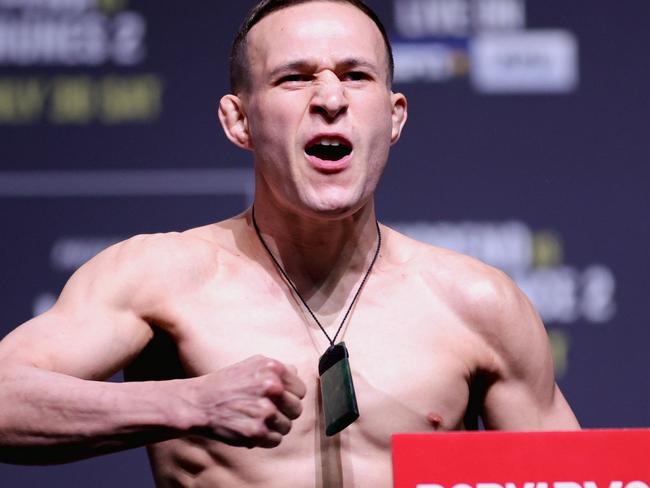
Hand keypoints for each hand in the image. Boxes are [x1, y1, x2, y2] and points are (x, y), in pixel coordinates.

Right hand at [189, 355, 306, 447]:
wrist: (199, 402)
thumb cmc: (226, 383)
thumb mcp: (252, 364)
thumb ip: (277, 369)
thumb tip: (296, 374)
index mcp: (273, 369)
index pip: (300, 390)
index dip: (289, 396)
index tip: (278, 399)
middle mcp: (272, 388)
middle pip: (296, 409)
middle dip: (284, 412)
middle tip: (266, 411)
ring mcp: (265, 411)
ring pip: (287, 426)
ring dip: (274, 426)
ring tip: (256, 419)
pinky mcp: (257, 432)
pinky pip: (276, 440)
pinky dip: (265, 438)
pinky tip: (252, 428)